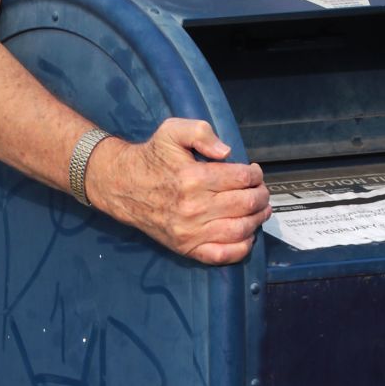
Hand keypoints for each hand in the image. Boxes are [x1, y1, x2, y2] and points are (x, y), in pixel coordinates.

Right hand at [86, 119, 269, 263]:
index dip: (255, 174)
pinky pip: (222, 254)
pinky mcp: (186, 247)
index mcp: (192, 178)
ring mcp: (190, 231)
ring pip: (240, 229)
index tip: (254, 172)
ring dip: (257, 220)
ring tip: (260, 210)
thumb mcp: (172, 131)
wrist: (123, 186)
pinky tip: (247, 234)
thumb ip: (201, 132)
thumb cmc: (152, 158)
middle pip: (246, 204)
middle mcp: (193, 207)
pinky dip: (242, 247)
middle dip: (261, 196)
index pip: (241, 178)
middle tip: (261, 191)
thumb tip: (227, 152)